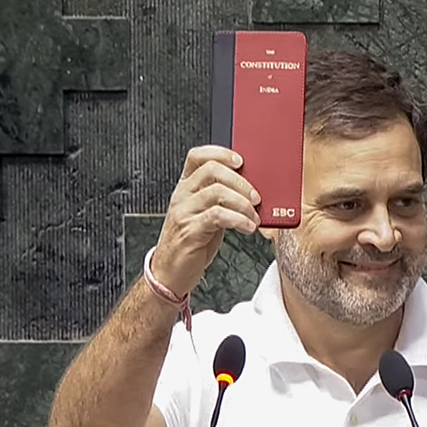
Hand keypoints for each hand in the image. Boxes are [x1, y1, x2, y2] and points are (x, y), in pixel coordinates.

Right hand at [148, 145, 260, 297]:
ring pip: (217, 192)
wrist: (170, 273)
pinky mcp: (190, 231)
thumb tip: (252, 191)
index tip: (241, 161)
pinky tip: (247, 227)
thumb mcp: (207, 215)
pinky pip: (217, 216)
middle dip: (241, 182)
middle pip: (212, 170)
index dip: (221, 153)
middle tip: (256, 198)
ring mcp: (184, 212)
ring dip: (243, 203)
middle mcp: (182, 196)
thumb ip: (222, 200)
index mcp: (186, 188)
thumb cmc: (192, 243)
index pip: (198, 156)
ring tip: (254, 217)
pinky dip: (238, 219)